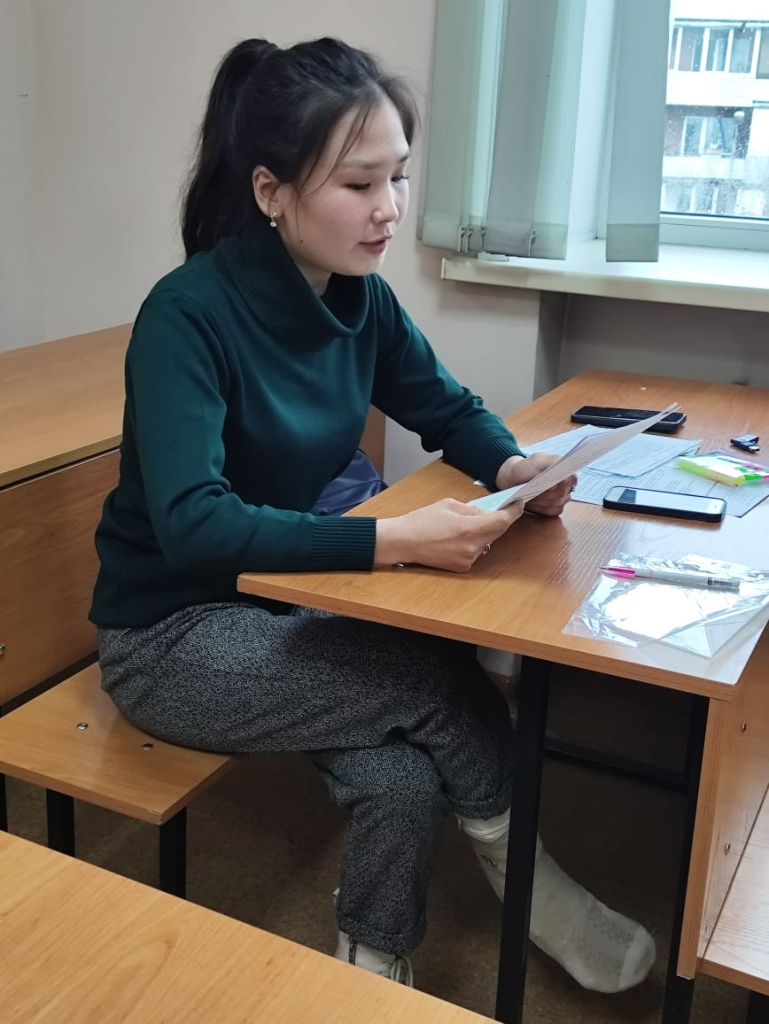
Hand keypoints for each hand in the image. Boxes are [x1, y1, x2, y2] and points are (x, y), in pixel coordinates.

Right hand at [374, 497, 523, 572]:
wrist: (402, 542)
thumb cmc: (422, 520)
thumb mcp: (449, 505)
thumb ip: (472, 509)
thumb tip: (486, 513)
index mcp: (470, 529)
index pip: (502, 521)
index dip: (514, 512)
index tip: (518, 504)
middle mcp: (472, 548)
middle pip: (496, 532)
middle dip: (497, 520)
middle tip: (494, 509)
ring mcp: (468, 560)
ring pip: (486, 542)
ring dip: (483, 532)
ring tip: (464, 524)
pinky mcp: (462, 568)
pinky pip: (475, 552)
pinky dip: (472, 543)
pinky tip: (456, 537)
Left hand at [495, 454, 574, 517]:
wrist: (513, 479)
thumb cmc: (526, 467)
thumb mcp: (538, 459)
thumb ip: (553, 460)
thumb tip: (562, 472)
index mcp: (565, 471)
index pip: (573, 478)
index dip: (563, 483)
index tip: (550, 484)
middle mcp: (567, 485)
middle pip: (564, 493)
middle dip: (548, 492)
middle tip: (534, 487)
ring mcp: (561, 498)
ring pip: (558, 503)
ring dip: (543, 499)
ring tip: (531, 493)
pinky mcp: (554, 509)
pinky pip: (553, 511)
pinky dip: (541, 508)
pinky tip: (532, 502)